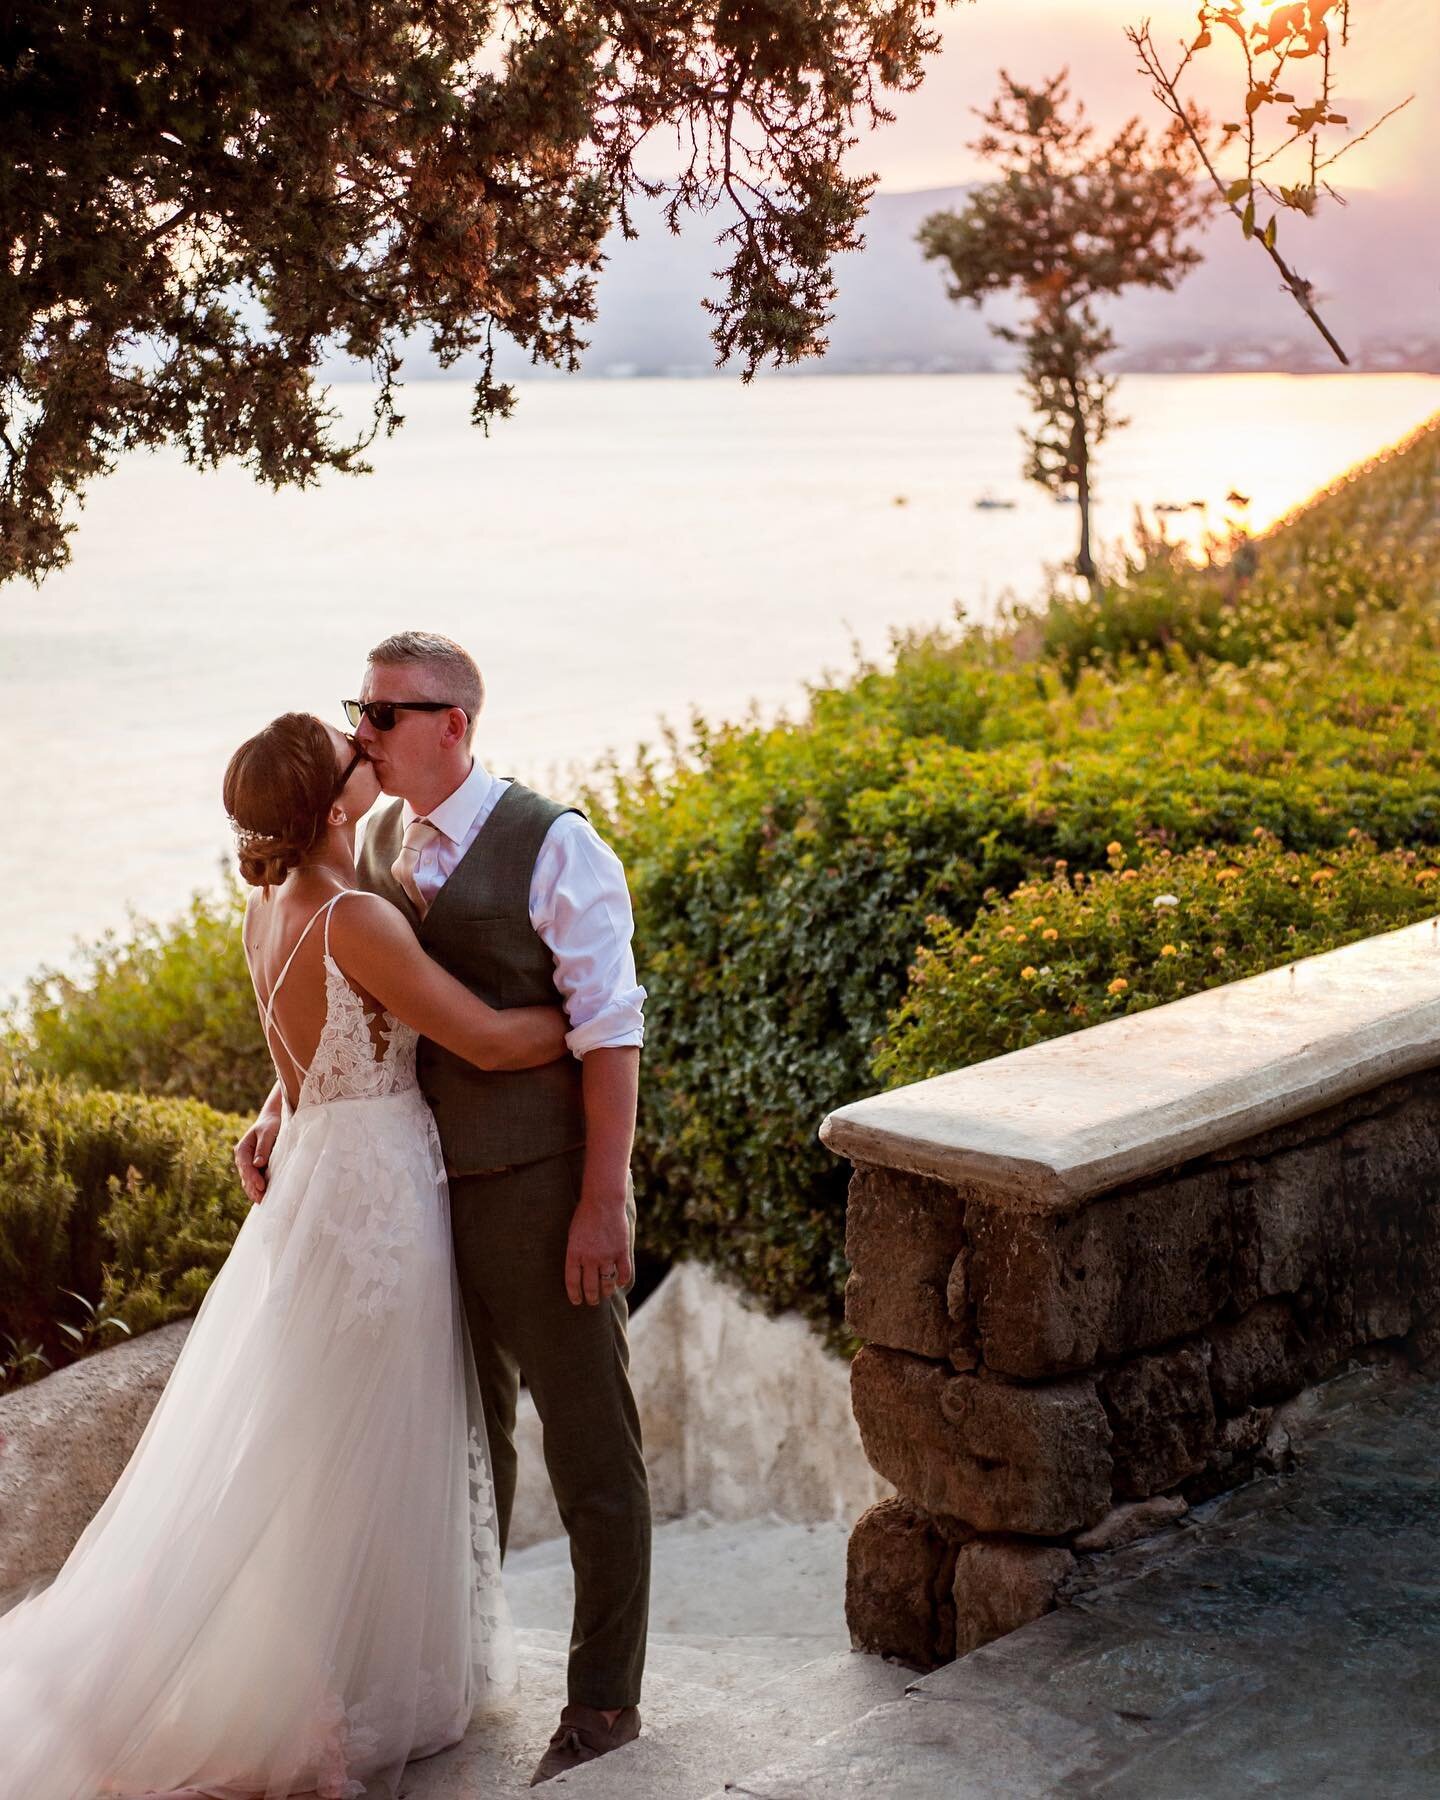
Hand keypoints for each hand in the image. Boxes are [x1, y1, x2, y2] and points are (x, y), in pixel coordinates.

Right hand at [235, 1111, 279, 1205]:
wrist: (272, 1120)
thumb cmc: (271, 1125)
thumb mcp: (268, 1132)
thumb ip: (263, 1147)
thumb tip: (258, 1163)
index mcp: (242, 1149)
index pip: (246, 1167)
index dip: (253, 1178)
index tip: (262, 1186)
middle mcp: (242, 1159)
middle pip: (245, 1177)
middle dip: (253, 1189)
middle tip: (263, 1200)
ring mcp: (247, 1165)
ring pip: (248, 1182)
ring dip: (254, 1192)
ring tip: (263, 1202)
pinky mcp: (255, 1169)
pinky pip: (254, 1181)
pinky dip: (258, 1189)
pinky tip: (264, 1198)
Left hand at [564, 1191, 633, 1306]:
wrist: (603, 1201)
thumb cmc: (584, 1216)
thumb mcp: (573, 1235)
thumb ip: (576, 1254)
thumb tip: (579, 1272)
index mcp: (574, 1253)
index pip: (573, 1282)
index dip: (574, 1295)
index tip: (577, 1301)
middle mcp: (590, 1257)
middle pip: (590, 1286)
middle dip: (591, 1298)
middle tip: (592, 1301)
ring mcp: (607, 1255)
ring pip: (607, 1282)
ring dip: (606, 1291)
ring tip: (605, 1294)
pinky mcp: (621, 1251)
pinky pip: (624, 1272)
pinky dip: (622, 1280)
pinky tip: (620, 1282)